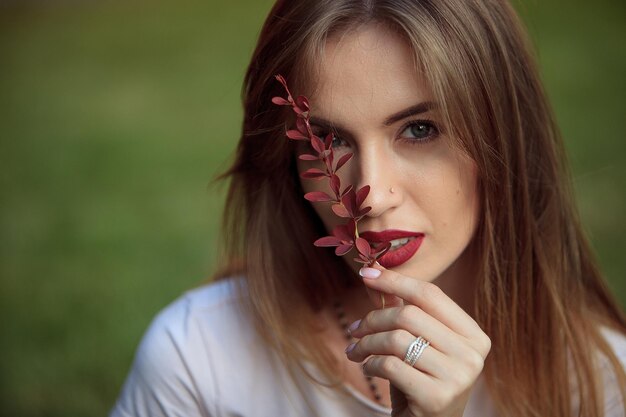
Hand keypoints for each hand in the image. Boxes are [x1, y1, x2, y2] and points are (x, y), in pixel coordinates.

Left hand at [345, 266, 490, 416]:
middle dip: (373, 318)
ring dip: (367, 342)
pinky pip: (391, 365)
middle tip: (354, 329)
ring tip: (355, 350)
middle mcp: (473, 354)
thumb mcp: (414, 343)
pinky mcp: (438, 398)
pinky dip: (371, 363)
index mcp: (473, 335)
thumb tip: (374, 273)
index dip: (395, 280)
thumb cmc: (420, 380)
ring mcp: (459, 377)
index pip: (430, 294)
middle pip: (409, 315)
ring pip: (397, 339)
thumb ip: (399, 308)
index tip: (365, 273)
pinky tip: (368, 367)